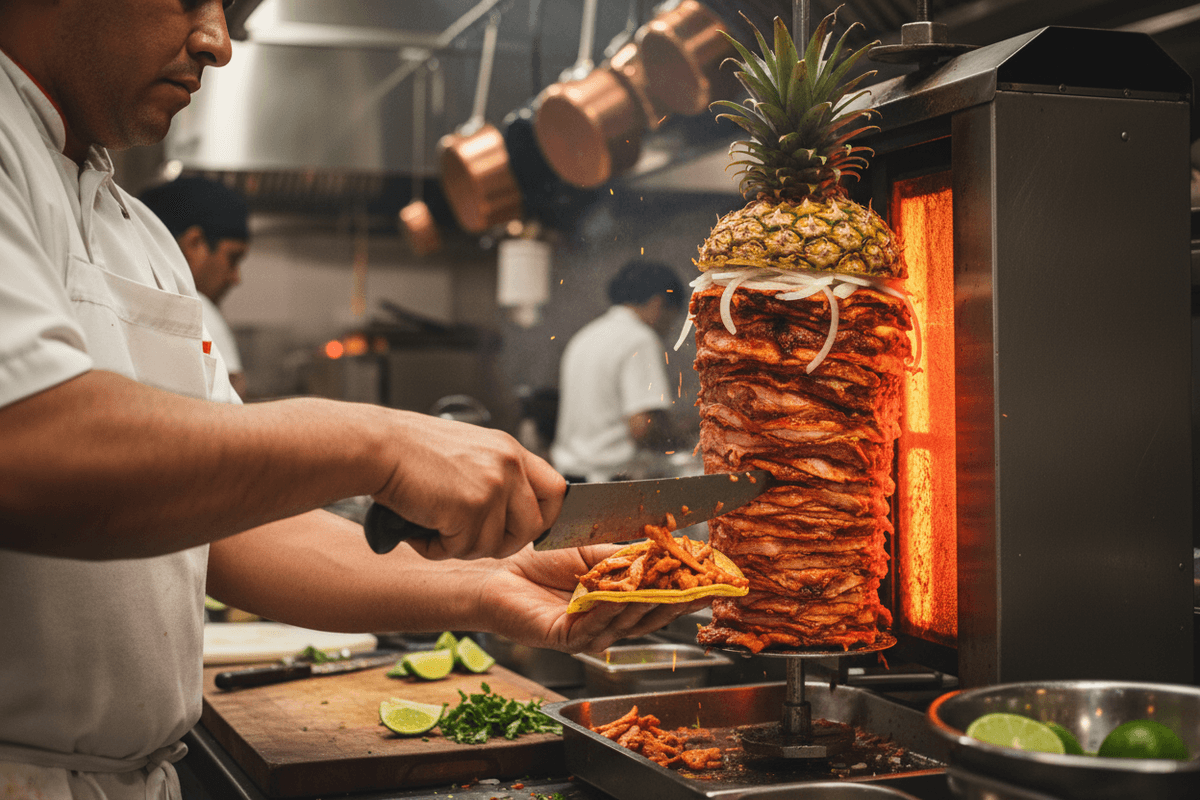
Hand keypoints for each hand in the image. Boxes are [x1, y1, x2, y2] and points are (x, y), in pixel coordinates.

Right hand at [372, 413, 565, 559]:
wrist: (379, 446)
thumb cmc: (412, 451)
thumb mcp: (470, 451)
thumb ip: (498, 475)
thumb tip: (514, 512)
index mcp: (510, 450)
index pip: (556, 491)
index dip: (544, 517)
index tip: (524, 529)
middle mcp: (508, 466)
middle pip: (533, 527)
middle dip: (503, 542)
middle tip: (470, 538)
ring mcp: (492, 487)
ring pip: (495, 544)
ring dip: (463, 546)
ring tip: (435, 527)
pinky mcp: (470, 508)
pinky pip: (463, 549)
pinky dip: (438, 548)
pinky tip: (421, 528)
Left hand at [477, 545, 710, 653]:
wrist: (499, 571)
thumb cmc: (539, 560)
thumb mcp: (590, 551)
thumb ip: (624, 556)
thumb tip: (661, 549)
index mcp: (615, 603)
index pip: (657, 601)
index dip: (682, 593)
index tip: (708, 583)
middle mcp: (605, 623)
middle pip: (648, 617)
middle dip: (674, 604)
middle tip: (698, 591)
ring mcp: (587, 634)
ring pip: (624, 624)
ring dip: (644, 607)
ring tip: (665, 591)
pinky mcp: (565, 639)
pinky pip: (592, 628)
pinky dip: (607, 612)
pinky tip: (619, 600)